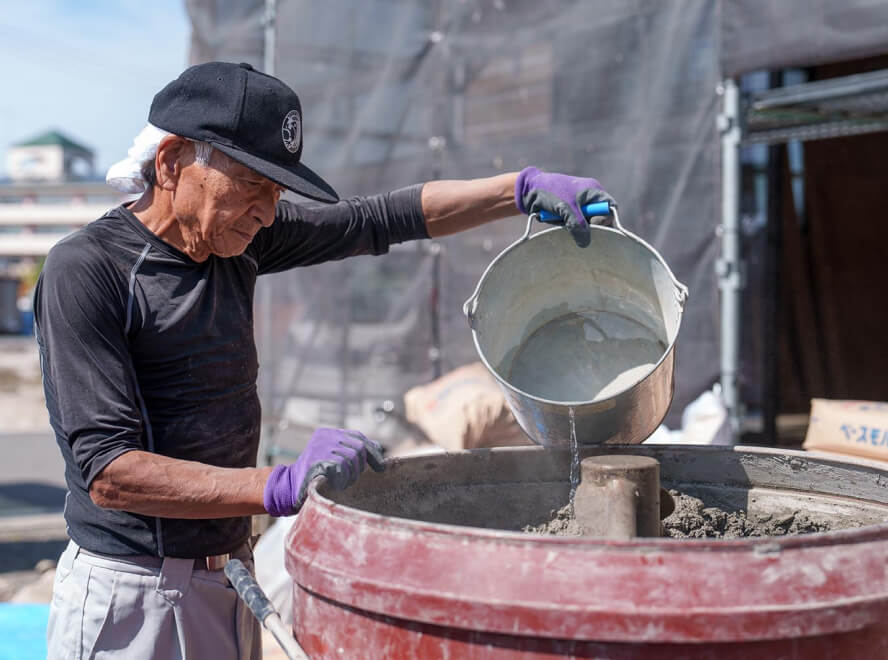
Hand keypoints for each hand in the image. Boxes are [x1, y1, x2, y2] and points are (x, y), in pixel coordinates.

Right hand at [263, 428, 384, 515]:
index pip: (358, 437)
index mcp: (329, 433)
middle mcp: (325, 436)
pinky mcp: (317, 459)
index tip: (380, 467)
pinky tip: (337, 484)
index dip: (373, 451)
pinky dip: (342, 478)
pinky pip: (341, 467)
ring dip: (351, 475)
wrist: (291, 487)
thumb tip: (378, 448)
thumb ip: (352, 451)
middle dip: (361, 465)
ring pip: (351, 458)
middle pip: (358, 448)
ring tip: (343, 483)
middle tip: (354, 478)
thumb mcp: (335, 458)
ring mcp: (320, 446)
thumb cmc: (316, 475)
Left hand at [514, 166, 614, 246]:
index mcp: (593, 191)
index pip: (610, 208)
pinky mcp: (569, 214)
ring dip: (574, 227)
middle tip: (576, 228)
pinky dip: (566, 227)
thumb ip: (578, 225)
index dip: (605, 219)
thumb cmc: (549, 192)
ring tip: (561, 221)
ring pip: (585, 225)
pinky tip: (557, 221)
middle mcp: (589, 199)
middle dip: (588, 226)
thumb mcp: (566, 208)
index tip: (593, 225)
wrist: (528, 191)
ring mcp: (579, 207)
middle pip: (599, 219)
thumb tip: (586, 242)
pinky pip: (573, 226)